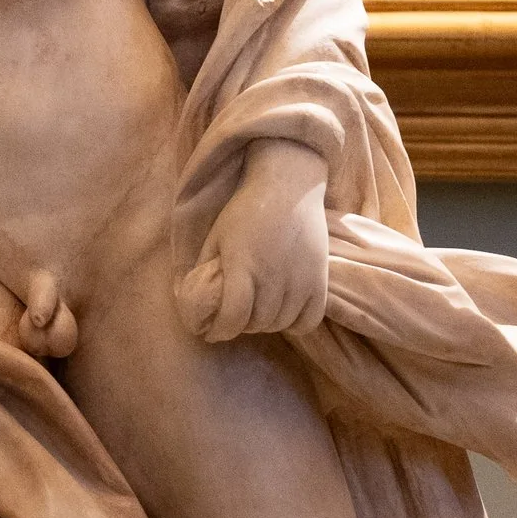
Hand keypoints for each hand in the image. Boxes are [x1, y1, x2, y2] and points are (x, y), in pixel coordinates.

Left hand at [195, 139, 330, 341]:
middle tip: (234, 316)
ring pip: (281, 323)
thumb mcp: (217, 236)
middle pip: (257, 323)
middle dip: (240, 325)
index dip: (220, 330)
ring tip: (256, 312)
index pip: (233, 316)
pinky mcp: (320, 280)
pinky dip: (293, 325)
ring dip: (265, 324)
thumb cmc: (246, 210)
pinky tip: (282, 314)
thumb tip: (197, 299)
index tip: (213, 331)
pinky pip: (308, 321)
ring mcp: (300, 280)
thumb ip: (207, 269)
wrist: (289, 186)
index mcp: (242, 265)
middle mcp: (273, 276)